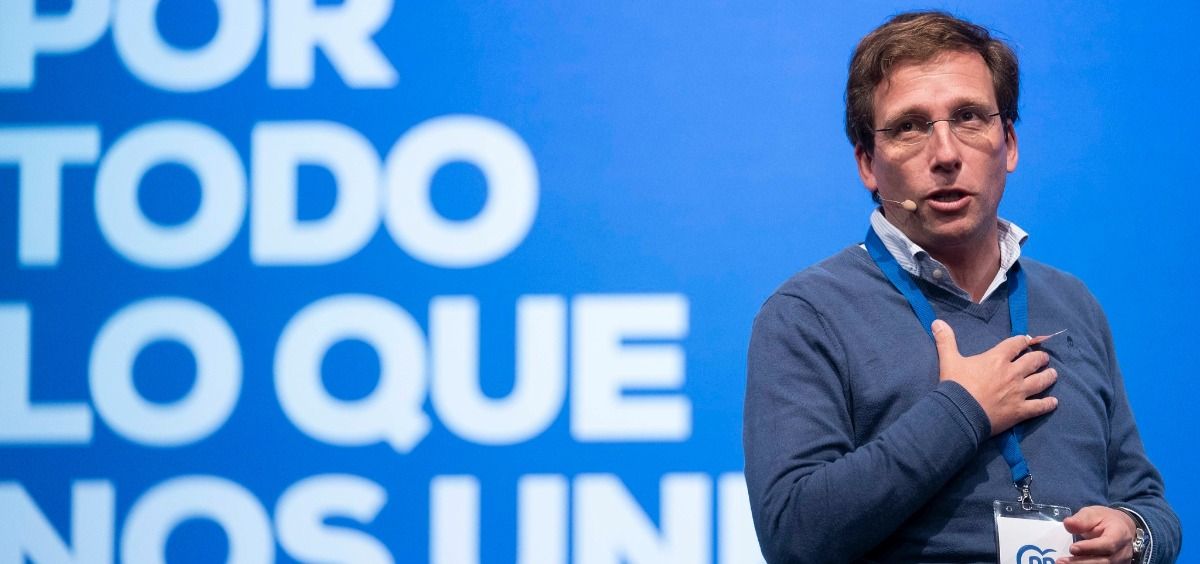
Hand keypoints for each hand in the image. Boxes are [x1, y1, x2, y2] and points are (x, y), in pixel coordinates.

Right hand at [931, 319, 1057, 435]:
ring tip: (1053, 374)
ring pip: (1041, 381)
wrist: (959, 412)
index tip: (1026, 341)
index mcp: (997, 359)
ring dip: (1049, 376)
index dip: (1023, 341)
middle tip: (1043, 358)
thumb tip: (937, 322)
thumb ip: (945, 340)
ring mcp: (1019, 392)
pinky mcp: (1020, 410)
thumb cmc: (955, 386)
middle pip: (1034, 361)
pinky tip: (1053, 401)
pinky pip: (1040, 406)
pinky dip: (1048, 404)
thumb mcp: (948, 360)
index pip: (1016, 344)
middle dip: (1040, 358)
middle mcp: (1012, 373)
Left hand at [1056, 505, 1136, 562]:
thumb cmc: (1105, 520)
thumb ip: (1081, 519)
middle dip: (1081, 562)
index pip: (1108, 544)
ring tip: (1063, 563)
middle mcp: (1123, 551)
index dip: (1090, 548)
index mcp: (1120, 534)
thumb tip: (1068, 524)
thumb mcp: (1093, 513)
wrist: (1121, 527)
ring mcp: (1121, 561)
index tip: (1072, 548)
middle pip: (1104, 561)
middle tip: (1061, 561)